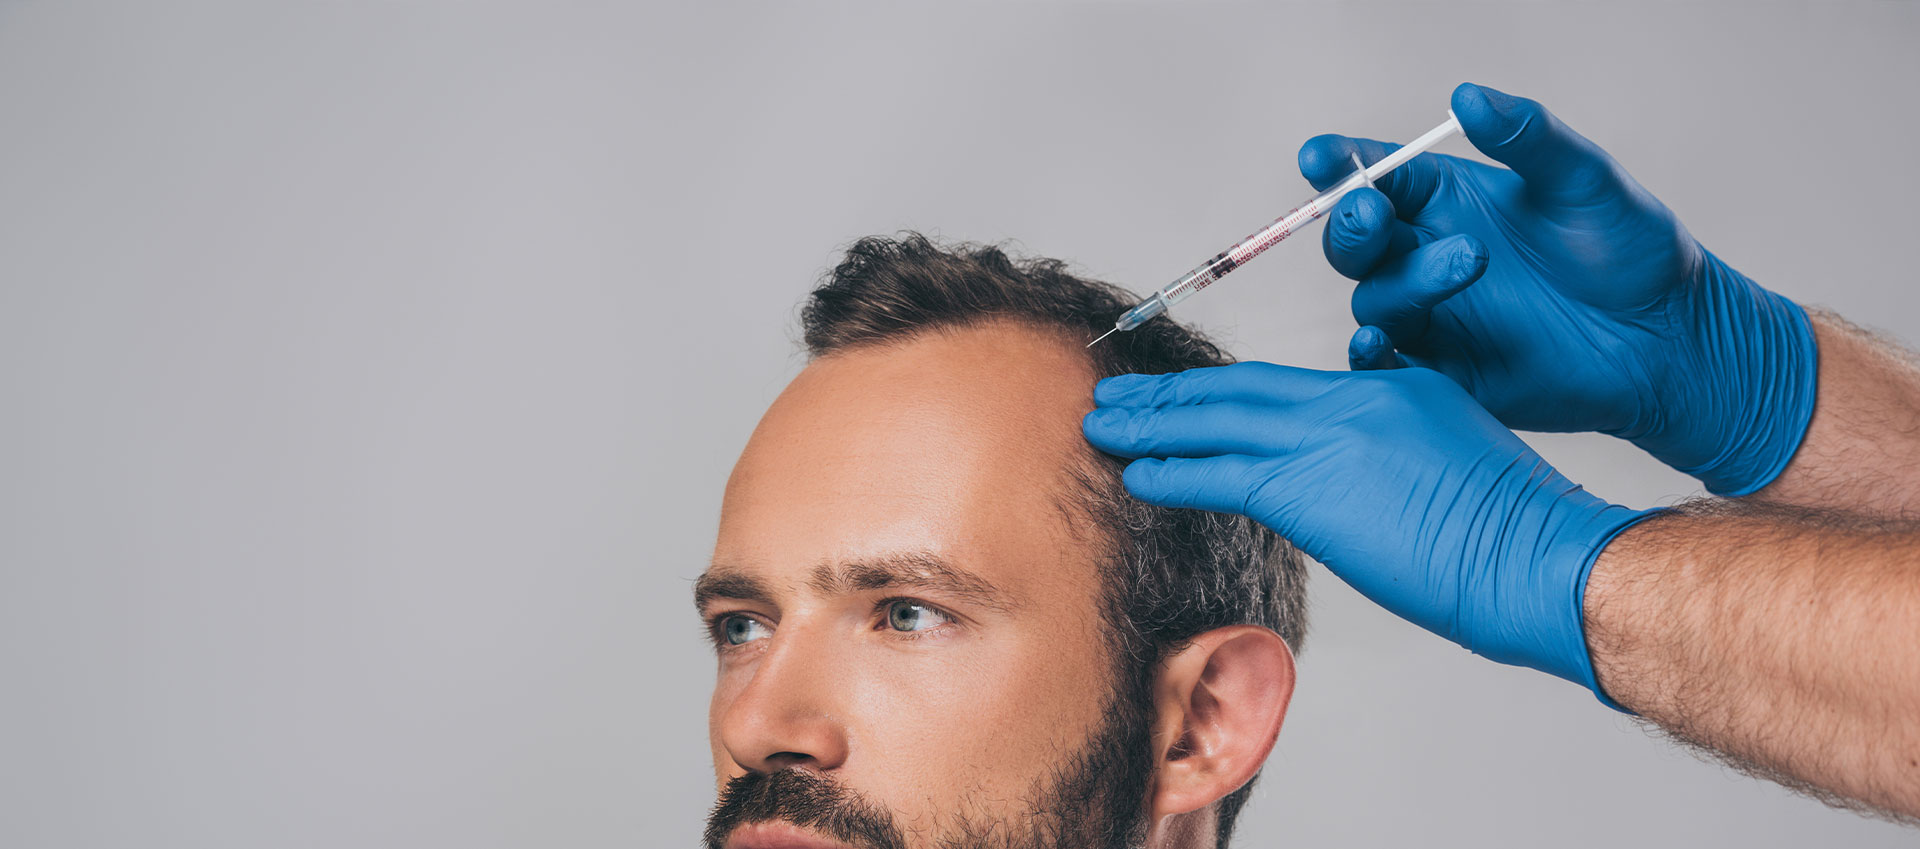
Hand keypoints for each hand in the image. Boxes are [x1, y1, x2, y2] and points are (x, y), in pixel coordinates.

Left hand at [1082, 362, 1650, 699]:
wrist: (1535, 552)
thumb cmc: (1511, 526)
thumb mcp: (1453, 454)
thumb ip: (1396, 448)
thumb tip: (1353, 475)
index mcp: (1389, 387)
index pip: (1282, 385)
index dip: (1221, 388)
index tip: (1180, 392)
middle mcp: (1351, 401)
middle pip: (1238, 390)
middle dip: (1169, 394)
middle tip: (1116, 393)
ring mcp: (1328, 440)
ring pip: (1217, 422)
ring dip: (1152, 424)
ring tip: (1101, 424)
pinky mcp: (1312, 491)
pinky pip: (1221, 475)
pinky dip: (1172, 471)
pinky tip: (1133, 473)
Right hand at [1299, 83, 1816, 495]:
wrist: (1669, 340)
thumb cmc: (1631, 251)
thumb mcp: (1585, 180)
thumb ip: (1528, 138)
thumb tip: (1467, 96)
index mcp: (1444, 199)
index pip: (1372, 173)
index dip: (1338, 164)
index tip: (1322, 157)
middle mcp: (1423, 254)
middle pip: (1353, 239)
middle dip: (1350, 223)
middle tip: (1372, 211)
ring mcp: (1429, 316)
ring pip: (1374, 298)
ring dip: (1404, 280)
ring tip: (1470, 262)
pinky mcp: (1442, 373)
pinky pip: (1386, 368)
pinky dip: (1370, 358)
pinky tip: (1380, 344)